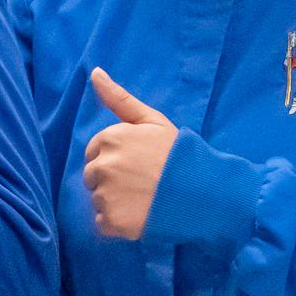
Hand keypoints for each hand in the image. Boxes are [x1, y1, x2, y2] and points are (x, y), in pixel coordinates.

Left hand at [80, 68, 179, 240]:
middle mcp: (102, 166)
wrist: (203, 192)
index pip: (95, 151)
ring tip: (143, 199)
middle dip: (111, 179)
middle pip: (92, 176)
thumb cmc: (178, 154)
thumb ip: (119, 98)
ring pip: (97, 199)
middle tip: (142, 182)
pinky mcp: (111, 222)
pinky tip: (139, 215)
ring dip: (114, 202)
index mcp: (109, 139)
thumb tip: (94, 72)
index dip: (116, 157)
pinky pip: (102, 223)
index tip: (138, 163)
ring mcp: (105, 195)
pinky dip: (116, 223)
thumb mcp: (152, 120)